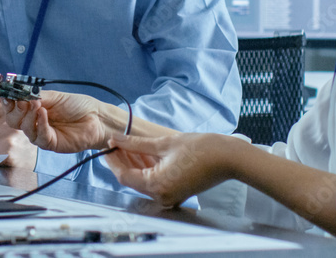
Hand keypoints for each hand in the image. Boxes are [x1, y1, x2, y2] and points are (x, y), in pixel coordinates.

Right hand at [3, 90, 111, 152]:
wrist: (96, 118)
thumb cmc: (78, 106)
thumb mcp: (54, 96)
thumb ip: (34, 96)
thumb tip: (16, 92)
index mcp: (32, 109)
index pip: (12, 107)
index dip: (6, 102)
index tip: (3, 94)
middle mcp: (34, 122)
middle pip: (12, 120)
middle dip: (15, 109)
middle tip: (23, 100)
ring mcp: (41, 134)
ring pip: (25, 128)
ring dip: (29, 114)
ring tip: (38, 104)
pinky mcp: (50, 144)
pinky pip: (39, 136)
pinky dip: (40, 123)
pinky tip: (44, 114)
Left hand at [104, 133, 237, 207]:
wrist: (229, 159)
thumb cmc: (202, 149)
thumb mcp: (164, 143)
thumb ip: (136, 143)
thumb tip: (116, 139)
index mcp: (157, 185)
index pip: (124, 176)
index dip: (113, 160)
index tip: (106, 147)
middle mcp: (162, 196)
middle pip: (133, 180)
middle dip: (123, 161)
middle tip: (115, 143)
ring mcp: (170, 197)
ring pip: (144, 181)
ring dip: (135, 164)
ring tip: (128, 145)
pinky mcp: (176, 193)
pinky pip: (155, 182)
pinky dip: (148, 169)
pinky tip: (143, 153)